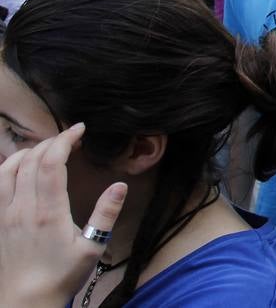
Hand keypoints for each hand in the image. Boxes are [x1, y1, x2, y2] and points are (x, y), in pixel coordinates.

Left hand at [0, 124, 126, 306]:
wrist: (25, 300)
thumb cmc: (61, 275)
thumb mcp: (92, 248)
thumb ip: (106, 214)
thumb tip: (120, 185)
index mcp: (48, 212)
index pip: (52, 163)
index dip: (65, 140)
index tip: (80, 130)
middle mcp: (23, 208)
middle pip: (31, 160)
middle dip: (51, 142)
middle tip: (69, 139)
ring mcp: (6, 213)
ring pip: (8, 168)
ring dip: (27, 151)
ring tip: (45, 148)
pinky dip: (8, 166)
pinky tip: (20, 166)